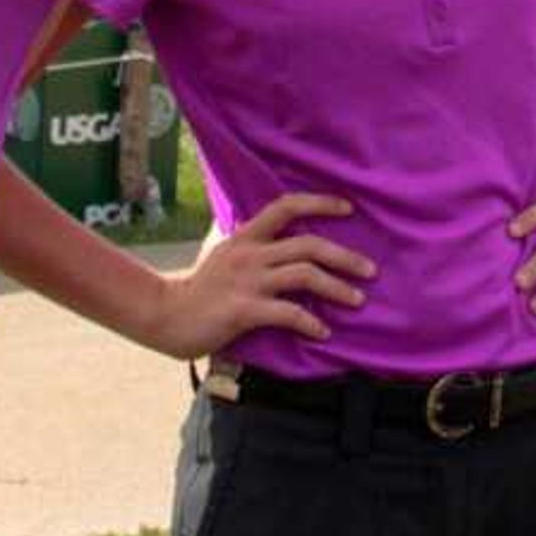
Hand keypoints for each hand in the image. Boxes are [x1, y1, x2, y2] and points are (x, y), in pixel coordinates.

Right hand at [147, 192, 372, 357]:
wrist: (165, 316)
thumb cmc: (200, 290)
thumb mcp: (225, 256)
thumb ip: (252, 246)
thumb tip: (282, 243)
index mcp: (246, 237)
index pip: (286, 207)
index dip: (319, 203)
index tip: (348, 209)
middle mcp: (250, 254)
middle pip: (308, 245)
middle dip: (345, 256)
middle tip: (370, 271)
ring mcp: (247, 281)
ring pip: (304, 275)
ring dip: (337, 288)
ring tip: (357, 300)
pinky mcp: (243, 310)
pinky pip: (288, 313)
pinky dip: (311, 322)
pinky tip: (323, 331)